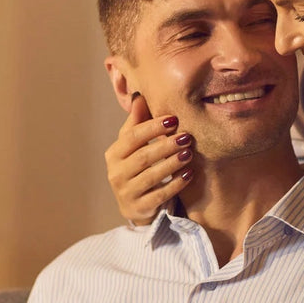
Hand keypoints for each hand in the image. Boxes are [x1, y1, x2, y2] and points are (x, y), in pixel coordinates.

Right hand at [105, 93, 193, 224]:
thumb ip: (137, 122)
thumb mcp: (134, 145)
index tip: (174, 119)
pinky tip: (189, 174)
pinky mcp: (139, 208)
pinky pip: (160, 195)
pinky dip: (176, 184)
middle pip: (143, 157)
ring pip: (151, 176)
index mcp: (114, 154)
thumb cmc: (137, 166)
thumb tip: (139, 95)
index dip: (153, 127)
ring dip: (172, 163)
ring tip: (189, 153)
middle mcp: (115, 173)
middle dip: (165, 145)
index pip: (132, 137)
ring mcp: (126, 192)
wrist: (134, 204)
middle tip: (186, 137)